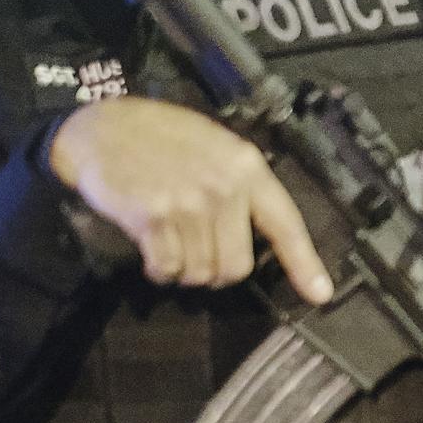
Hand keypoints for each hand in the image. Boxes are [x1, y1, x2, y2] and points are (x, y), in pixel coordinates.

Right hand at [48, 98, 332, 305]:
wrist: (102, 128)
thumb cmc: (162, 138)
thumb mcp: (215, 146)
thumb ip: (241, 183)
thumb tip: (264, 234)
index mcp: (247, 169)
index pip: (285, 224)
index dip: (304, 264)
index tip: (320, 294)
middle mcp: (224, 188)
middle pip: (236, 267)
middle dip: (217, 273)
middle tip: (198, 256)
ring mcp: (189, 204)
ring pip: (200, 272)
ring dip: (184, 269)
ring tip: (170, 242)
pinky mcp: (155, 218)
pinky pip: (167, 269)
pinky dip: (159, 270)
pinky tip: (151, 248)